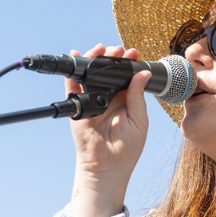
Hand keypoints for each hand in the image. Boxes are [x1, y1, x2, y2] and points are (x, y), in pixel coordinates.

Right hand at [67, 44, 149, 216]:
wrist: (107, 167)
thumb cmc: (127, 148)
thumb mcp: (139, 120)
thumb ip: (138, 96)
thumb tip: (142, 74)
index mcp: (126, 100)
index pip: (127, 76)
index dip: (130, 63)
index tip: (134, 53)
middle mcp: (109, 97)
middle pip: (109, 72)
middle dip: (112, 57)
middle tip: (118, 49)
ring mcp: (93, 100)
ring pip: (92, 75)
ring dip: (95, 59)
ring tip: (100, 49)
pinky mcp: (78, 106)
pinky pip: (73, 86)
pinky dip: (73, 72)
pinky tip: (77, 57)